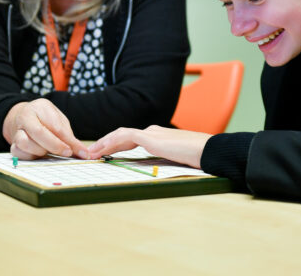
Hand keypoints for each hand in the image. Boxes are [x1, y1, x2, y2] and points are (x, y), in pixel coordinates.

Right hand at [3, 98, 87, 159]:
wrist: (22, 118)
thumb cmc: (45, 120)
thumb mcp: (59, 121)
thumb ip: (69, 136)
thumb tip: (83, 153)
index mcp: (40, 107)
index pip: (56, 125)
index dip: (68, 140)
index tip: (81, 151)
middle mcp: (25, 117)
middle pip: (38, 132)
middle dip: (55, 146)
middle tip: (67, 152)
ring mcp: (16, 130)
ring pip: (25, 143)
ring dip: (40, 151)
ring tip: (48, 151)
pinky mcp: (12, 144)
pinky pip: (18, 153)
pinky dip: (30, 156)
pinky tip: (38, 154)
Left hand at [86, 126, 211, 168]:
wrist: (208, 150)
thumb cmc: (198, 157)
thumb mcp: (177, 159)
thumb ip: (164, 160)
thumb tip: (155, 169)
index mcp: (159, 136)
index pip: (131, 138)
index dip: (115, 144)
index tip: (103, 153)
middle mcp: (153, 131)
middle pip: (122, 134)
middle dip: (105, 143)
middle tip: (91, 152)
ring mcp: (152, 133)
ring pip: (120, 134)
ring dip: (104, 143)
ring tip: (92, 152)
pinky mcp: (151, 137)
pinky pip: (125, 138)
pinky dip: (112, 143)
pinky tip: (103, 151)